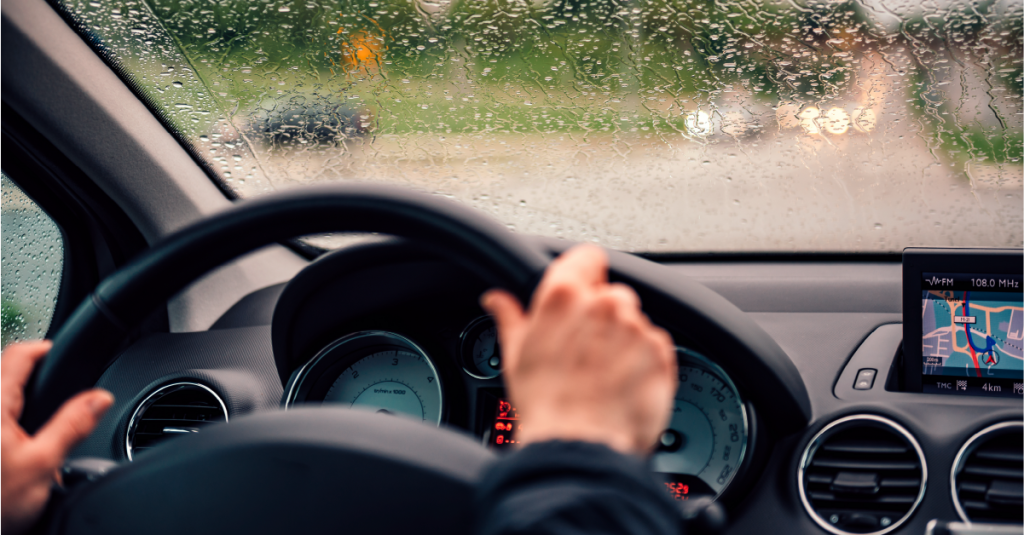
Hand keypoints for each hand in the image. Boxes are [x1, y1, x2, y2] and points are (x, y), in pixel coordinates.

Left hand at [0, 341, 112, 534]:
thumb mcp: (41, 465)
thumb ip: (72, 426)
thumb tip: (99, 399)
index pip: (18, 355)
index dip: (44, 349)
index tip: (60, 354)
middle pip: (4, 373)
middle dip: (30, 377)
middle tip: (54, 387)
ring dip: (16, 399)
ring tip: (36, 417)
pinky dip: (9, 420)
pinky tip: (17, 442)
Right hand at [482, 244, 676, 455]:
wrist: (579, 446)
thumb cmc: (544, 405)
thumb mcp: (515, 356)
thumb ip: (510, 318)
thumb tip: (496, 300)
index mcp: (565, 296)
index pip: (586, 256)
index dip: (584, 273)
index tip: (580, 290)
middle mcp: (605, 305)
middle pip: (610, 294)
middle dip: (601, 316)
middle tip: (583, 350)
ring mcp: (636, 328)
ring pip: (633, 321)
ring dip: (623, 340)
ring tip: (602, 375)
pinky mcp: (660, 353)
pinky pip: (654, 346)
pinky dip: (643, 361)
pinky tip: (621, 385)